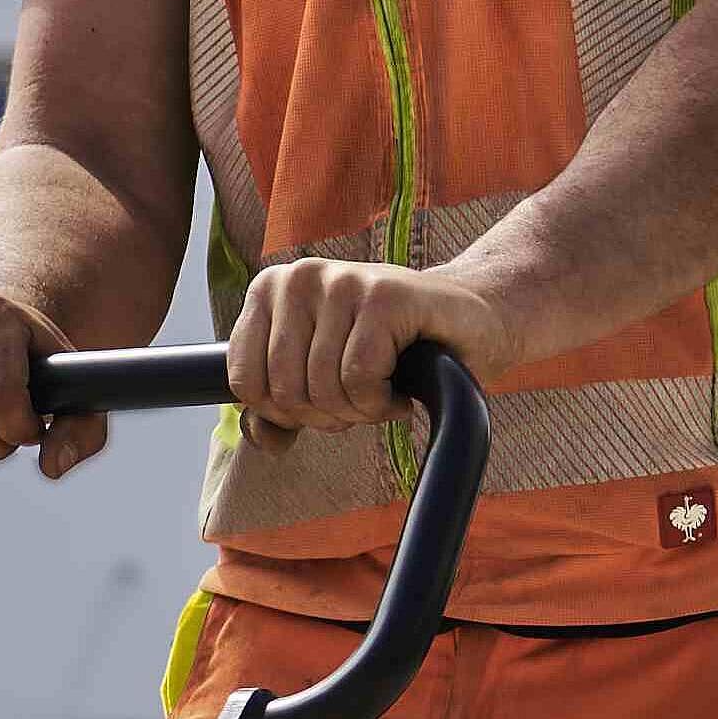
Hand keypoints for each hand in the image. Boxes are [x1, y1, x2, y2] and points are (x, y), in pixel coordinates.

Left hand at [221, 252, 486, 429]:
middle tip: (360, 401)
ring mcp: (342, 281)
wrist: (471, 322)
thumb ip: (283, 410)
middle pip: (284, 390)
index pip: (246, 381)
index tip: (321, 404)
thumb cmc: (393, 351)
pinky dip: (380, 404)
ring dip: (358, 412)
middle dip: (325, 415)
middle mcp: (299, 277)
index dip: (284, 414)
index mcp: (270, 291)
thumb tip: (265, 441)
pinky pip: (359, 379)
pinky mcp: (383, 296)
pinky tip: (398, 393)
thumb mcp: (323, 379)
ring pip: (322, 387)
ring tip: (381, 395)